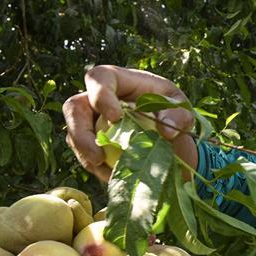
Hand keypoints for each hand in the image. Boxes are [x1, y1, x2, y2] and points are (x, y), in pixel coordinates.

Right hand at [62, 65, 197, 181]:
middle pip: (74, 108)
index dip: (101, 95)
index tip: (116, 117)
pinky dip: (97, 169)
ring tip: (109, 172)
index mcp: (119, 81)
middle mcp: (98, 99)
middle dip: (81, 133)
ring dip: (87, 156)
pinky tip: (113, 177)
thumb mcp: (181, 108)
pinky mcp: (92, 145)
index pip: (99, 78)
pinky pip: (84, 157)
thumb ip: (178, 114)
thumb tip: (167, 131)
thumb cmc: (172, 111)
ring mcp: (91, 122)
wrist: (171, 136)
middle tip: (98, 156)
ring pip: (73, 136)